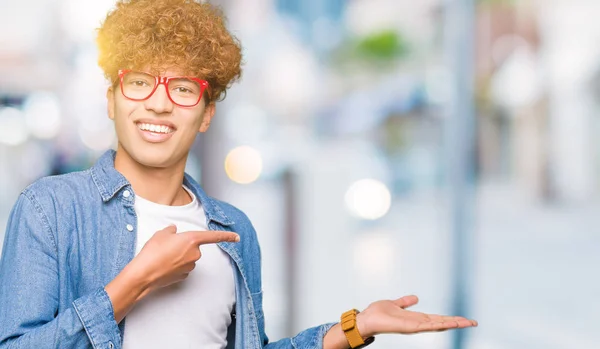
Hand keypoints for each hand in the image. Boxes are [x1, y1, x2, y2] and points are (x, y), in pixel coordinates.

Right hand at [131, 224, 239, 297]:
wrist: (144, 274)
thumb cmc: (153, 252)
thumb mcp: (161, 234)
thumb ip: (171, 231)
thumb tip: (174, 231)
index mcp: (192, 240)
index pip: (212, 237)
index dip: (226, 236)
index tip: (237, 237)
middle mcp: (195, 254)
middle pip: (192, 247)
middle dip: (182, 246)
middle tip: (165, 247)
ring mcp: (190, 266)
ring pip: (187, 257)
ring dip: (178, 256)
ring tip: (162, 257)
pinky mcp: (184, 276)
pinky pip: (182, 267)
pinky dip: (175, 266)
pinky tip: (163, 266)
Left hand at [356, 295, 477, 337]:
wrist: (367, 319)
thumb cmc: (378, 313)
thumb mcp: (395, 304)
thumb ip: (405, 302)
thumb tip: (416, 298)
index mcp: (416, 318)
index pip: (438, 318)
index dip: (451, 319)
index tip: (465, 319)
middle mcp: (418, 323)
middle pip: (442, 323)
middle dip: (458, 323)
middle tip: (474, 322)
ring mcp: (415, 327)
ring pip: (438, 325)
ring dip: (453, 323)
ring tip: (467, 323)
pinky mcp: (409, 327)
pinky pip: (426, 326)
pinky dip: (437, 325)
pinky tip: (448, 323)